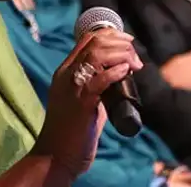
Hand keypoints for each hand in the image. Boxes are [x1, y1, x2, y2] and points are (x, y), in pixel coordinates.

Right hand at [33, 28, 142, 177]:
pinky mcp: (81, 104)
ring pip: (97, 55)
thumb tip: (120, 77)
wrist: (55, 157)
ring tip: (134, 64)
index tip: (129, 42)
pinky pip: (98, 80)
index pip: (87, 39)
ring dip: (121, 55)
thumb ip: (96, 87)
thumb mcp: (82, 100)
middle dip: (121, 43)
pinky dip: (114, 72)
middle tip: (135, 57)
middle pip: (95, 43)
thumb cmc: (71, 132)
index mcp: (65, 72)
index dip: (112, 34)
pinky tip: (126, 71)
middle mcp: (66, 74)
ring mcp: (72, 88)